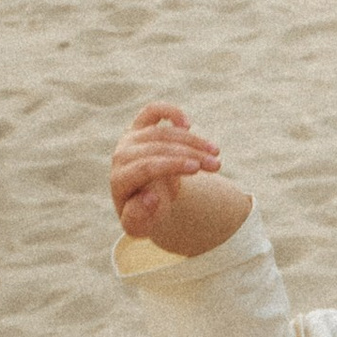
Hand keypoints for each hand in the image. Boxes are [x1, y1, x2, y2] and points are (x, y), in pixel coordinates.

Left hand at [109, 104, 220, 236]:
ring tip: (216, 154)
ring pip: (164, 133)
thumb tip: (149, 197)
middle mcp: (122, 155)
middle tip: (216, 165)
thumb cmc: (146, 213)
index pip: (145, 167)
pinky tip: (188, 123)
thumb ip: (140, 218)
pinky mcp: (140, 127)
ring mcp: (131, 139)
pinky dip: (170, 112)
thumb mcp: (142, 225)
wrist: (146, 197)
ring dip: (193, 141)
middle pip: (158, 149)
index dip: (171, 165)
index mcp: (120, 179)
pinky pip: (153, 111)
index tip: (196, 168)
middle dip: (190, 155)